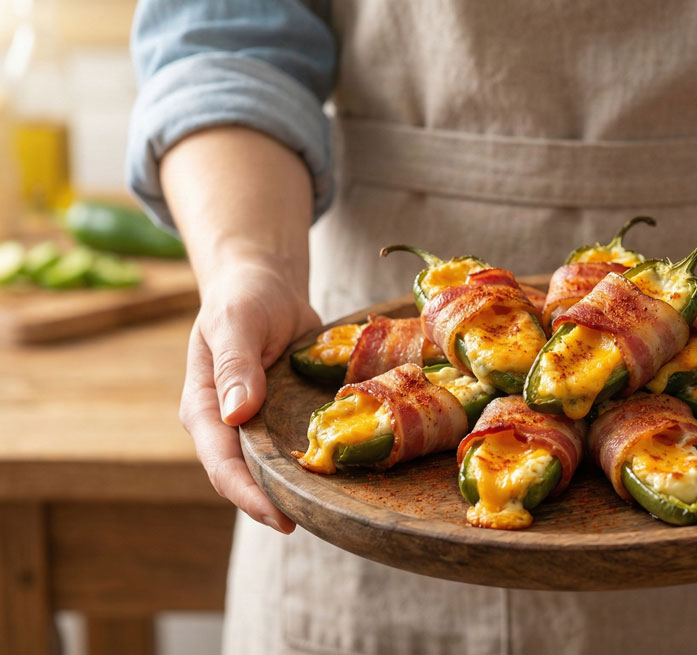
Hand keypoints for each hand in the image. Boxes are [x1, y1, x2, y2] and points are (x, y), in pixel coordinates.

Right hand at [181, 262, 318, 532]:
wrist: (265, 285)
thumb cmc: (243, 299)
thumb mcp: (236, 323)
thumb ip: (235, 365)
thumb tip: (237, 415)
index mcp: (204, 410)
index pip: (222, 465)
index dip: (249, 496)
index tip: (281, 519)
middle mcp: (229, 426)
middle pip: (251, 477)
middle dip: (280, 504)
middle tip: (322, 524)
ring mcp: (259, 424)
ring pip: (278, 467)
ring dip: (303, 488)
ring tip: (340, 510)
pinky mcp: (285, 417)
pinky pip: (302, 445)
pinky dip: (323, 459)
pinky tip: (353, 472)